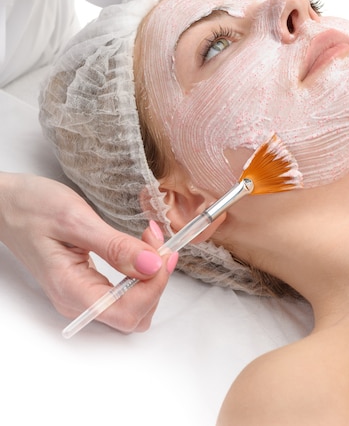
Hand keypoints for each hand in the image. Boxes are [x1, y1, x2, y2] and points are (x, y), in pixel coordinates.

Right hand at [0, 173, 176, 332]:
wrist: (7, 204)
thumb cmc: (31, 208)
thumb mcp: (75, 220)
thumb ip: (114, 246)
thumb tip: (152, 265)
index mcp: (72, 290)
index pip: (127, 313)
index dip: (154, 287)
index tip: (162, 252)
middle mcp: (78, 300)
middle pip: (135, 314)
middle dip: (156, 280)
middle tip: (157, 241)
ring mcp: (82, 294)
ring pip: (133, 304)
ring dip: (150, 275)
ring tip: (149, 239)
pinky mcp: (88, 282)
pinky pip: (123, 290)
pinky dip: (140, 271)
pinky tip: (140, 247)